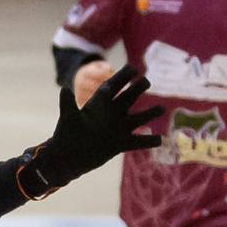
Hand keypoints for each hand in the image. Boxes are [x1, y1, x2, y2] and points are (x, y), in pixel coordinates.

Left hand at [28, 64, 163, 192]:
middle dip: (137, 89)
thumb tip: (64, 89)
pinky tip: (160, 140)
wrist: (68, 158)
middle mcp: (111, 114)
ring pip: (137, 119)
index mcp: (98, 105)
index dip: (122, 77)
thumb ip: (68, 104)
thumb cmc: (66, 136)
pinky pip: (137, 142)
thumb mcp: (68, 119)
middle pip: (127, 98)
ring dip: (149, 114)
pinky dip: (148, 141)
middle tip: (146, 81)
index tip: (132, 69)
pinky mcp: (120, 144)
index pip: (112, 87)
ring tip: (161, 109)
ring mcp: (117, 129)